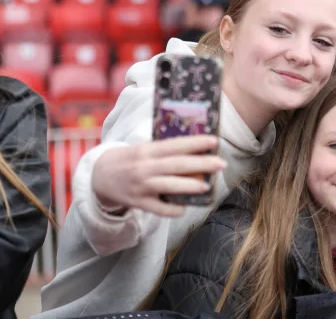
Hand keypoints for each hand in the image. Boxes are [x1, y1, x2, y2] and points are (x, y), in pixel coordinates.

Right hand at [92, 135, 225, 217]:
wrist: (99, 177)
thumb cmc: (130, 160)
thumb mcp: (143, 148)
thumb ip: (165, 149)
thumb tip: (196, 148)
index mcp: (147, 150)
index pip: (175, 145)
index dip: (196, 142)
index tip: (214, 141)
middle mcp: (145, 168)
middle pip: (177, 165)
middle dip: (202, 164)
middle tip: (222, 163)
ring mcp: (142, 187)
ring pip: (170, 186)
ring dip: (190, 186)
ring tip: (207, 185)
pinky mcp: (139, 203)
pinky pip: (160, 209)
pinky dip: (174, 209)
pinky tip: (185, 207)